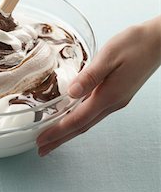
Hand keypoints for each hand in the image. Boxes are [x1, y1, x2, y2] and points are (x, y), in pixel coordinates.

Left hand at [37, 17, 160, 156]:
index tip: (41, 141)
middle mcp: (113, 103)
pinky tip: (71, 118)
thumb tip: (70, 93)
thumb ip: (89, 76)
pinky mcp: (117, 94)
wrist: (158, 41)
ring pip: (88, 121)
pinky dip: (79, 120)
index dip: (58, 131)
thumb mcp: (109, 56)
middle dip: (60, 139)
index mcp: (108, 95)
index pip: (78, 120)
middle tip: (42, 149)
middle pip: (82, 127)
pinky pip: (93, 112)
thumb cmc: (134, 44)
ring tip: (52, 138)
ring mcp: (116, 100)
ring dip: (69, 131)